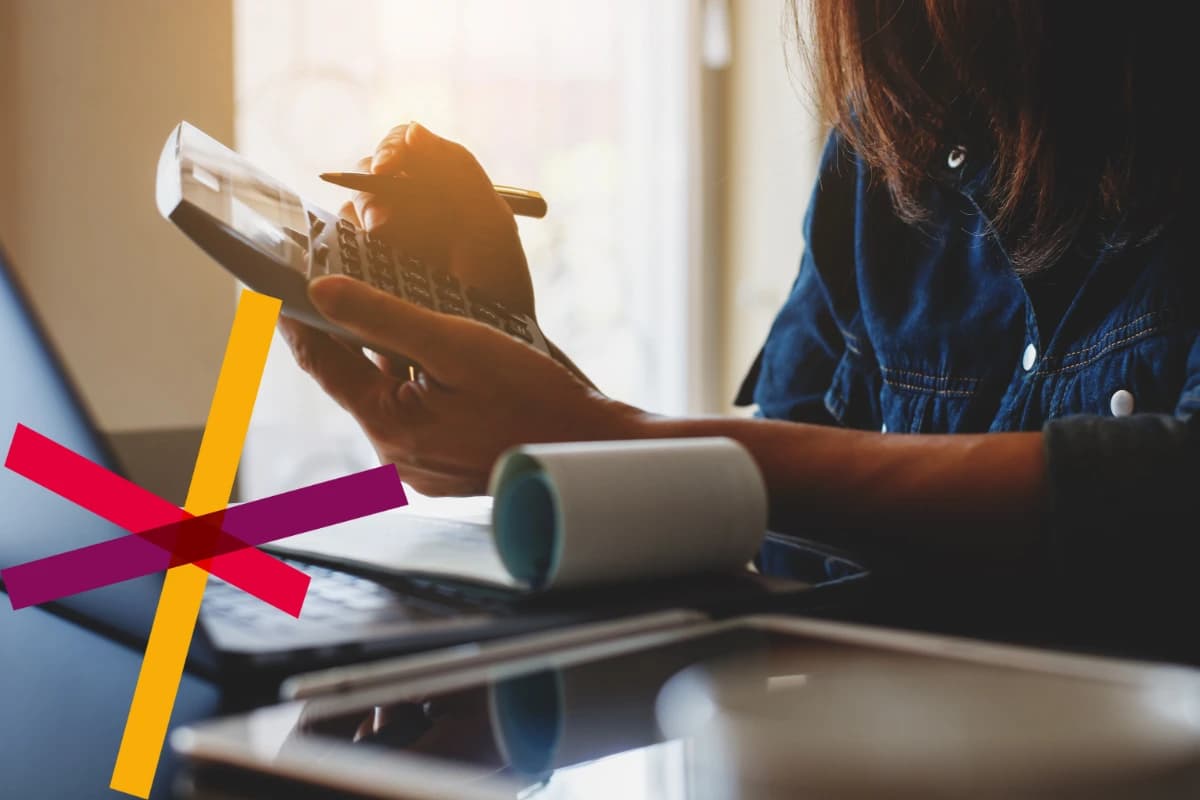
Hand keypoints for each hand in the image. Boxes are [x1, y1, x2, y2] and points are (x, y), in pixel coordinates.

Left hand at [278, 275, 645, 495]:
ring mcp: (420, 466)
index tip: (275, 284)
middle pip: (351, 379)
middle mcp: (395, 453)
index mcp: (389, 425)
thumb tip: (322, 291)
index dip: (294, 318)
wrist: (588, 451)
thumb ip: (384, 317)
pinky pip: (415, 415)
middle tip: (338, 281)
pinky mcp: (443, 469)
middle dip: (345, 332)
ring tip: (393, 310)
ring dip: (384, 356)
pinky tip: (437, 359)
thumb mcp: (457, 344)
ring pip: (384, 395)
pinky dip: (415, 383)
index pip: (320, 363)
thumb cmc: (533, 398)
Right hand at [351, 122, 535, 318]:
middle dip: (371, 190)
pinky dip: (347, 248)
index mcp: (438, 186)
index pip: (401, 147)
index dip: (391, 149)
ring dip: (361, 218)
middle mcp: (406, 207)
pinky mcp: (364, 274)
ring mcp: (382, 241)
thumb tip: (414, 130)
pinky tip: (361, 262)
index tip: (389, 167)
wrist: (497, 347)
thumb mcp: (489, 224)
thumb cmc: (500, 285)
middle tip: (383, 218)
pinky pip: (341, 251)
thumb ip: (457, 170)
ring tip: (381, 239)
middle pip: (366, 175)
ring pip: (350, 211)